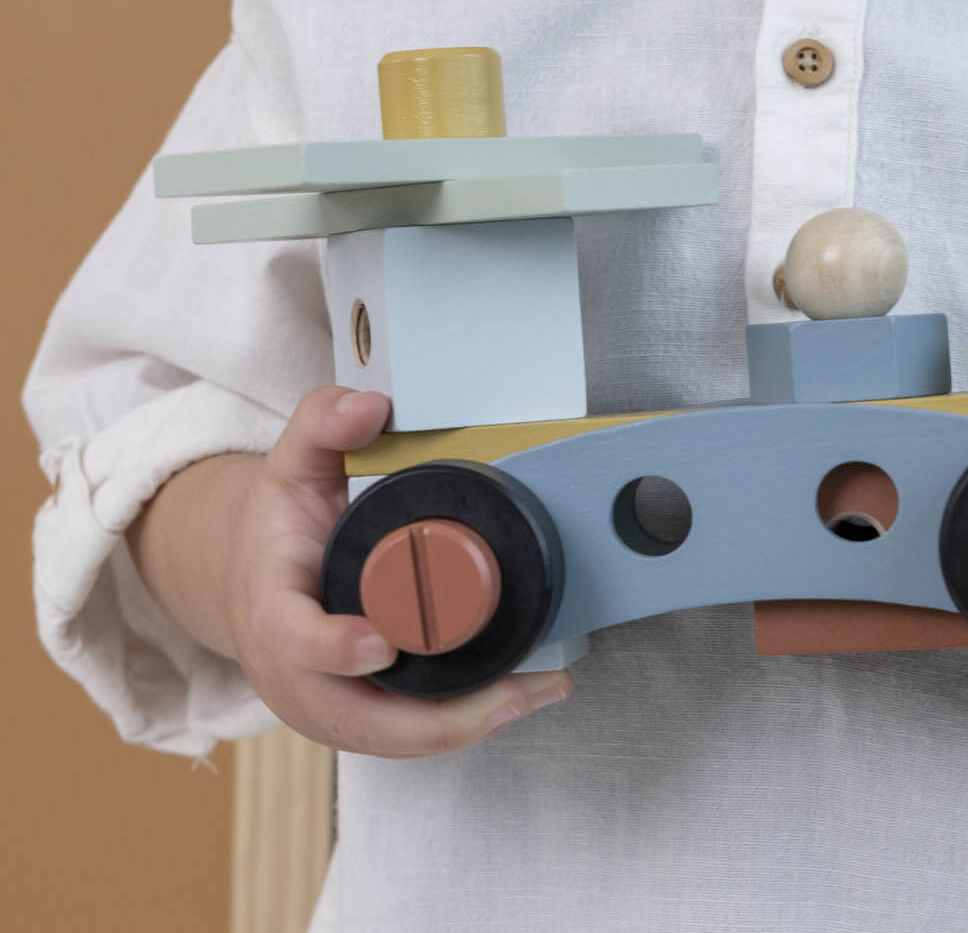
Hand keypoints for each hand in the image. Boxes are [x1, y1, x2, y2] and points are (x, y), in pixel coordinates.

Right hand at [224, 385, 574, 755]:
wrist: (255, 573)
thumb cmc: (280, 523)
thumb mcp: (293, 462)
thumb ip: (323, 422)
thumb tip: (370, 406)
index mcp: (271, 607)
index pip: (292, 637)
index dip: (331, 648)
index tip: (379, 645)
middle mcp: (291, 672)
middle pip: (357, 717)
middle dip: (436, 717)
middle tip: (513, 687)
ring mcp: (323, 702)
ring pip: (391, 736)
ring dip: (466, 724)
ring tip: (537, 690)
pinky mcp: (355, 716)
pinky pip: (406, 733)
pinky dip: (462, 723)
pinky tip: (518, 698)